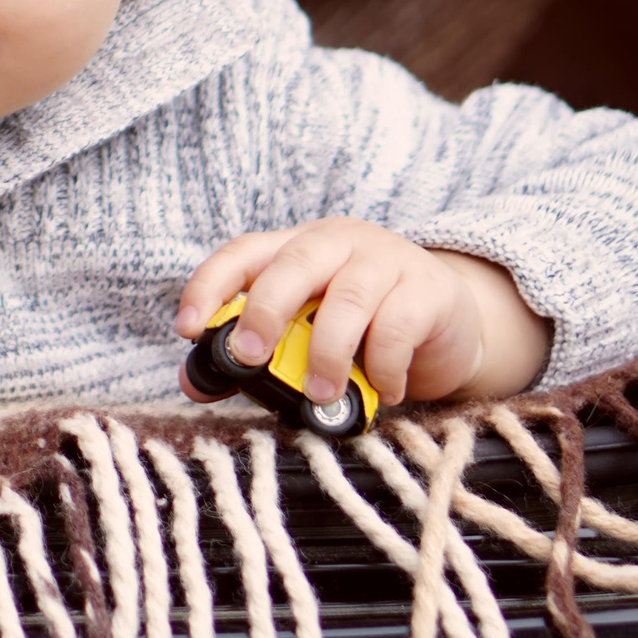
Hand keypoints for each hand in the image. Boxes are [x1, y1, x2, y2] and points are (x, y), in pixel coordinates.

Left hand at [173, 218, 549, 406]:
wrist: (450, 322)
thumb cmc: (365, 327)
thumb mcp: (308, 332)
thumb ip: (258, 354)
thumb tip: (196, 384)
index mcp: (297, 248)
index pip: (242, 253)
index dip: (209, 286)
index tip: (187, 328)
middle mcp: (337, 243)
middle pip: (292, 266)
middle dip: (264, 311)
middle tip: (249, 357)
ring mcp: (385, 261)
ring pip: (346, 299)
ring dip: (328, 354)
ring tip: (322, 394)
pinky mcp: (428, 289)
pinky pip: (397, 327)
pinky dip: (384, 367)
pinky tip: (383, 391)